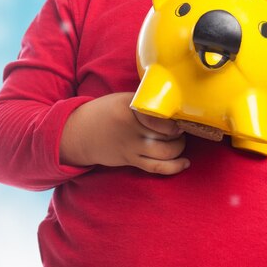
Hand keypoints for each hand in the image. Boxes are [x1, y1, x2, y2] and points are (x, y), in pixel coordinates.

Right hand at [59, 92, 189, 174]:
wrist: (81, 133)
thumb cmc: (105, 111)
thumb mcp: (123, 99)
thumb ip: (144, 102)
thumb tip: (172, 104)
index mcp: (129, 109)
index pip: (158, 117)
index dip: (173, 120)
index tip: (180, 117)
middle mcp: (131, 129)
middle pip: (164, 135)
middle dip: (179, 133)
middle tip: (183, 127)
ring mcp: (131, 147)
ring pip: (164, 152)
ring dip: (179, 147)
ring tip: (180, 140)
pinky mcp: (131, 161)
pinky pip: (156, 167)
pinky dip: (173, 167)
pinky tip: (185, 162)